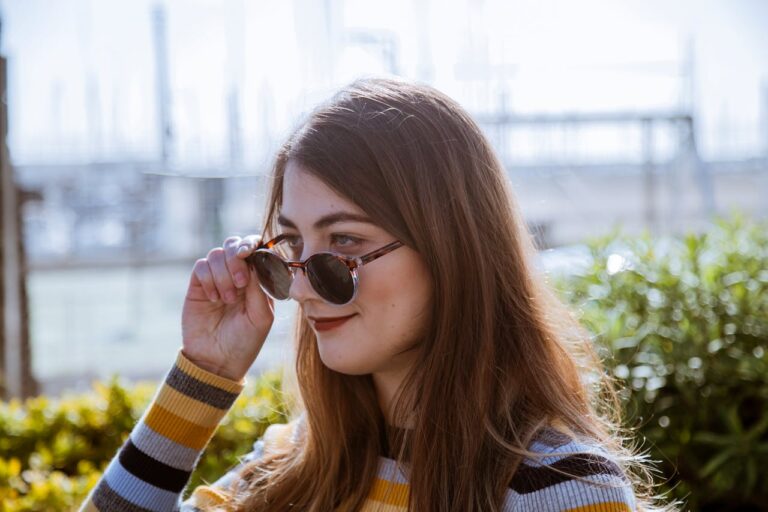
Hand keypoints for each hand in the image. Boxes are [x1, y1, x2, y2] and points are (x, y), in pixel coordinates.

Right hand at [181, 235, 272, 380]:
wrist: (215, 361)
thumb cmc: (244, 342)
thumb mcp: (260, 317)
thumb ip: (259, 288)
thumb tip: (253, 261)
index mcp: (257, 281)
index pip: (256, 251)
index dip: (252, 244)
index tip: (250, 252)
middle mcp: (237, 275)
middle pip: (235, 245)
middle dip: (237, 257)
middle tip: (240, 283)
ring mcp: (217, 279)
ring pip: (217, 254)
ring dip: (223, 274)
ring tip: (227, 299)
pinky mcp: (198, 286)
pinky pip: (201, 266)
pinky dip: (208, 278)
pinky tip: (214, 299)